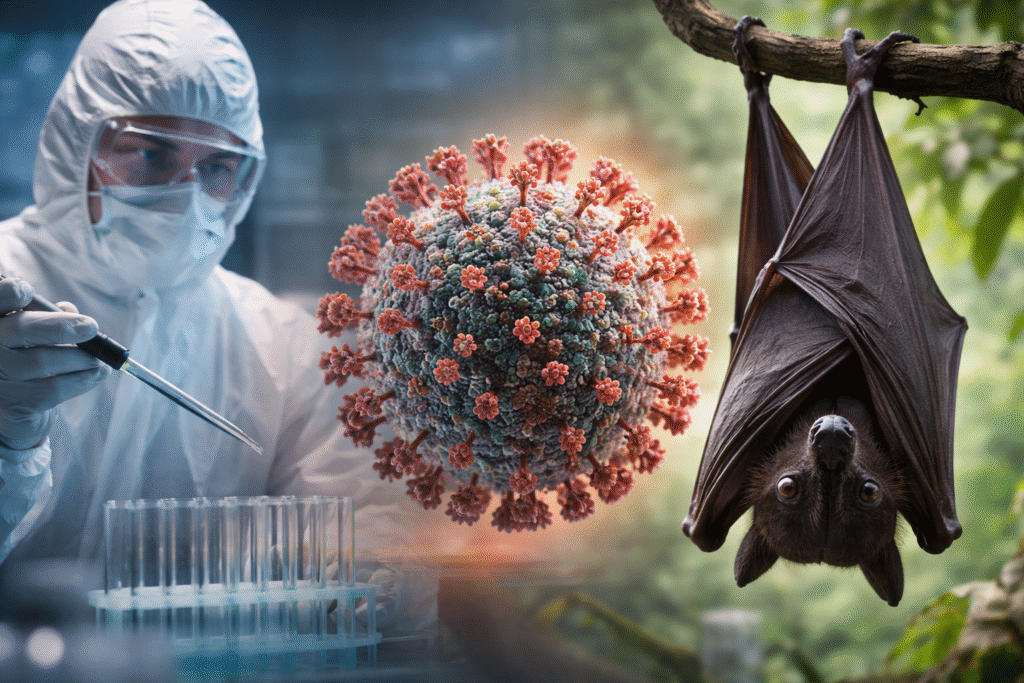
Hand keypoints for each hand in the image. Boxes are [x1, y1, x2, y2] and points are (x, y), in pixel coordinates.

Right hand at [0, 277, 109, 454]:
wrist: (18, 411)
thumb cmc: (28, 364)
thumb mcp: (34, 337)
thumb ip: (46, 319)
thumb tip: (68, 309)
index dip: (6, 294)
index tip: (28, 291)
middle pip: (21, 330)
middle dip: (60, 326)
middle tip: (90, 327)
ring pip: (42, 360)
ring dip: (80, 357)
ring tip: (98, 359)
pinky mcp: (11, 406)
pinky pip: (53, 388)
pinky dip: (82, 380)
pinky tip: (97, 374)